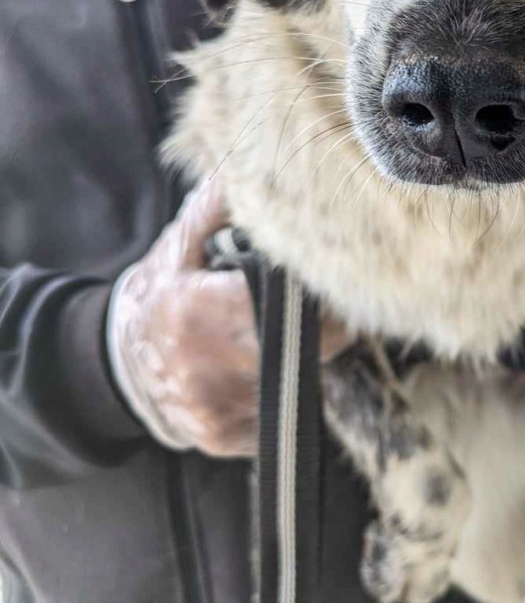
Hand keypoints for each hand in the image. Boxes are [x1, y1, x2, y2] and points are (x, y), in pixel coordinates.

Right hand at [107, 179, 348, 456]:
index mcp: (201, 313)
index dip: (322, 300)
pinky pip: (280, 414)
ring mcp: (218, 410)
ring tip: (278, 339)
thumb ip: (217, 206)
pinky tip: (260, 373)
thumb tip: (252, 161)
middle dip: (319, 329)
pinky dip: (282, 393)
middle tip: (315, 311)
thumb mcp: (180, 246)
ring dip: (301, 361)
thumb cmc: (160, 296)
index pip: (292, 309)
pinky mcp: (226, 440)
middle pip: (308, 350)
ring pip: (298, 383)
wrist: (117, 369)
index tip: (330, 285)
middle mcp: (210, 369)